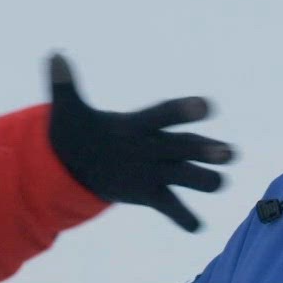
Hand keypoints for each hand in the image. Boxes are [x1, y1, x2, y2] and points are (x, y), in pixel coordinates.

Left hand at [46, 53, 234, 231]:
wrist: (82, 160)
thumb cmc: (80, 130)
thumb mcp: (68, 110)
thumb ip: (63, 86)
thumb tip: (53, 55)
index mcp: (138, 124)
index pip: (163, 115)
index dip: (183, 111)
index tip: (206, 106)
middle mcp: (155, 145)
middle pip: (185, 145)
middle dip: (205, 149)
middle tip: (228, 152)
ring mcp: (157, 170)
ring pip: (189, 175)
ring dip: (204, 179)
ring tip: (219, 183)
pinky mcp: (153, 194)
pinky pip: (172, 207)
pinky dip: (183, 218)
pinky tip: (195, 227)